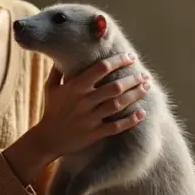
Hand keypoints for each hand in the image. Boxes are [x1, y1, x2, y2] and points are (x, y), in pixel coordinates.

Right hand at [31, 53, 149, 159]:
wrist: (48, 139)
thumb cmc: (51, 110)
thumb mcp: (51, 87)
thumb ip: (58, 71)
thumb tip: (63, 55)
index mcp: (75, 87)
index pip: (101, 69)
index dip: (118, 61)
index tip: (130, 57)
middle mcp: (84, 101)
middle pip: (114, 87)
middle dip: (133, 79)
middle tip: (144, 74)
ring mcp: (90, 118)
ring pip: (118, 104)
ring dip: (135, 95)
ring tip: (147, 87)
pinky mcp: (95, 133)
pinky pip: (116, 126)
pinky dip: (130, 120)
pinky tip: (142, 113)